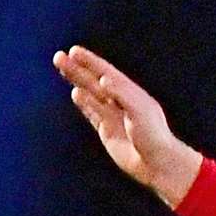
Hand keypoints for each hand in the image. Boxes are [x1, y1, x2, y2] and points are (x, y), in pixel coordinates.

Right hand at [53, 45, 201, 203]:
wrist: (156, 164)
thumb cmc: (154, 136)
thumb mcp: (140, 111)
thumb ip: (121, 94)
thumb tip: (102, 80)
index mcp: (132, 93)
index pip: (107, 73)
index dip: (91, 62)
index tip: (74, 51)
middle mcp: (121, 102)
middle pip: (94, 81)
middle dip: (78, 68)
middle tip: (59, 56)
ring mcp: (113, 116)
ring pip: (91, 94)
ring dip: (76, 82)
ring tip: (62, 68)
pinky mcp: (107, 131)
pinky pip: (92, 112)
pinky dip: (83, 102)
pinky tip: (75, 93)